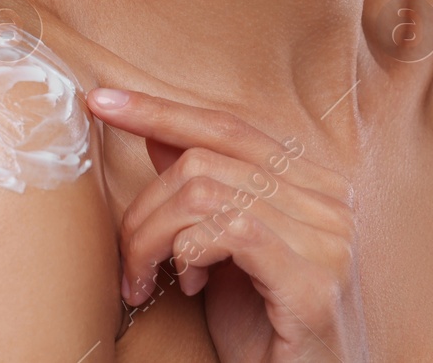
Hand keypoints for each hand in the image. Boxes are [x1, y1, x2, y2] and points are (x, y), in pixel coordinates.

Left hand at [85, 87, 366, 361]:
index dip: (160, 110)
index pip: (228, 126)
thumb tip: (156, 131)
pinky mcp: (314, 281)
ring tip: (149, 280)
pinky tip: (189, 284)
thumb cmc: (266, 332)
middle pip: (205, 159)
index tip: (101, 101)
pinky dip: (187, 253)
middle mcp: (331, 200)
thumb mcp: (224, 252)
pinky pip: (229, 231)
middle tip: (130, 262)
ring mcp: (329, 238)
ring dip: (153, 239)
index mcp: (314, 183)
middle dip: (145, 208)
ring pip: (204, 194)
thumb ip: (204, 190)